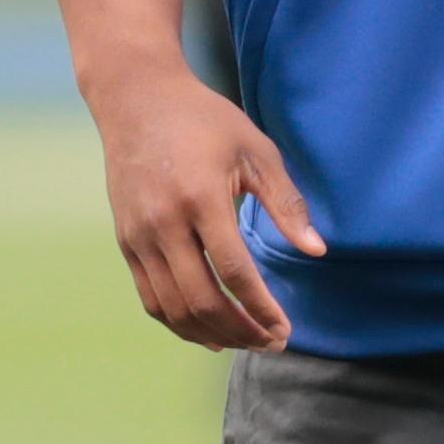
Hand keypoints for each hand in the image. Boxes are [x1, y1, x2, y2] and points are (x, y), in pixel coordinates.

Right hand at [94, 67, 323, 351]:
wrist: (137, 99)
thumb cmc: (204, 121)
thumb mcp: (256, 151)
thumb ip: (287, 204)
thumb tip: (317, 251)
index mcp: (201, 198)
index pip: (235, 271)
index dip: (261, 308)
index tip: (285, 328)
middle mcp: (164, 222)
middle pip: (202, 300)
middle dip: (241, 331)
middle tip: (271, 343)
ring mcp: (139, 236)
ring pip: (173, 308)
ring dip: (211, 335)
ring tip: (244, 342)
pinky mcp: (126, 242)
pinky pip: (151, 299)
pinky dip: (179, 323)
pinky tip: (208, 332)